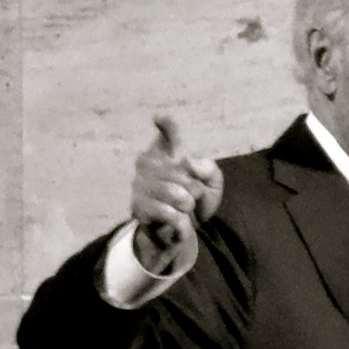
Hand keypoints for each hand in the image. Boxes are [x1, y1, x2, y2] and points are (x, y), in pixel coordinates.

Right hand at [129, 114, 222, 276]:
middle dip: (197, 188)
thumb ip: (209, 169)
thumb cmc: (196, 200)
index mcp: (166, 152)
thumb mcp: (211, 183)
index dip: (167, 126)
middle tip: (192, 197)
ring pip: (179, 194)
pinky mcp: (137, 207)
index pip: (169, 133)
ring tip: (183, 208)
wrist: (181, 230)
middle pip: (184, 171)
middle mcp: (148, 163)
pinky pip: (170, 213)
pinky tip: (176, 221)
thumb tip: (189, 163)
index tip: (159, 118)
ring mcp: (139, 184)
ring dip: (189, 206)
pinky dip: (181, 221)